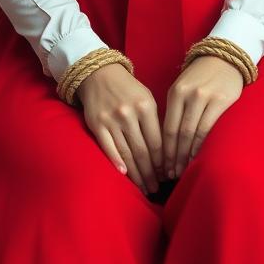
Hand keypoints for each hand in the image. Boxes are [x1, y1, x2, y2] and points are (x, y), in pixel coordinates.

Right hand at [76, 62, 163, 194]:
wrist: (100, 74)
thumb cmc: (128, 89)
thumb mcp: (147, 99)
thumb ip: (154, 122)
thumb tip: (165, 152)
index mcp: (146, 107)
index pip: (157, 142)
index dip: (162, 162)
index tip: (166, 175)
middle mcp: (129, 114)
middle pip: (142, 151)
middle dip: (151, 173)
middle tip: (156, 188)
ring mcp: (111, 120)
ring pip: (126, 154)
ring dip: (137, 174)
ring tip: (144, 187)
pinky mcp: (97, 125)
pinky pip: (108, 148)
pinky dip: (117, 162)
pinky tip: (124, 174)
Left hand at [162, 55, 243, 179]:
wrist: (224, 58)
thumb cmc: (200, 77)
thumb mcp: (182, 88)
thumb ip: (175, 110)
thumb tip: (165, 143)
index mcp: (175, 92)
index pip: (167, 127)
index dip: (163, 150)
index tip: (161, 166)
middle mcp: (189, 95)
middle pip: (178, 133)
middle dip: (173, 157)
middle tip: (170, 175)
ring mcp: (205, 97)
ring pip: (193, 133)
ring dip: (186, 155)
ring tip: (182, 170)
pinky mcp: (222, 101)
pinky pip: (209, 129)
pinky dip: (201, 145)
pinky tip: (198, 157)